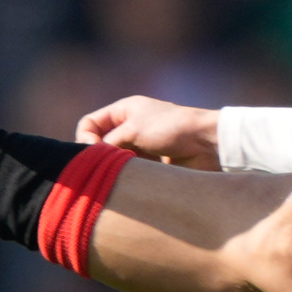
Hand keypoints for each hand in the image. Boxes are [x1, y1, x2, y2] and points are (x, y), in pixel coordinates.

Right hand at [76, 96, 221, 166]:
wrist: (207, 144)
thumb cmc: (172, 129)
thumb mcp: (134, 129)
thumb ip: (107, 143)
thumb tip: (90, 159)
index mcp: (123, 110)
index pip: (89, 123)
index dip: (84, 138)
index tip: (93, 153)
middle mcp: (129, 126)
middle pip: (98, 143)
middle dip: (97, 156)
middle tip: (104, 167)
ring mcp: (139, 145)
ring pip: (113, 160)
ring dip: (114, 168)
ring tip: (122, 173)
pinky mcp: (150, 164)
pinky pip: (129, 171)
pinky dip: (126, 176)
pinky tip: (133, 180)